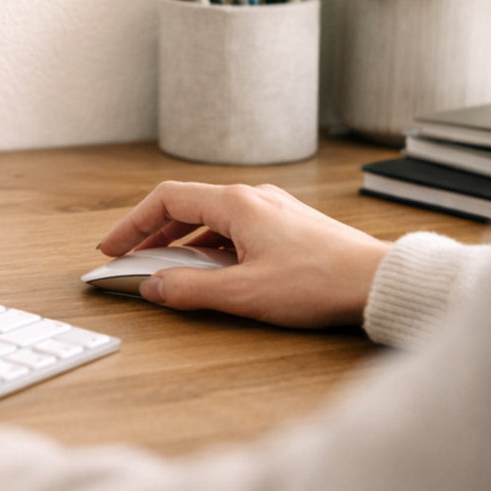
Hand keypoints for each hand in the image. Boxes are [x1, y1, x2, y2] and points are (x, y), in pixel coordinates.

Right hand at [96, 182, 389, 328]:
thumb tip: (153, 287)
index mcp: (235, 203)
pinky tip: (211, 271)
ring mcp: (271, 209)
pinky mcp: (287, 227)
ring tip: (165, 267)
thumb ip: (190, 290)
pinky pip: (234, 228)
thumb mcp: (244, 293)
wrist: (379, 281)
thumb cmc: (319, 282)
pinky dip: (209, 246)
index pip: (166, 199)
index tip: (112, 246)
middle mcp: (251, 197)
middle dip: (152, 233)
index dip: (132, 223)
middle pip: (185, 206)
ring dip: (181, 241)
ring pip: (210, 218)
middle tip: (129, 257)